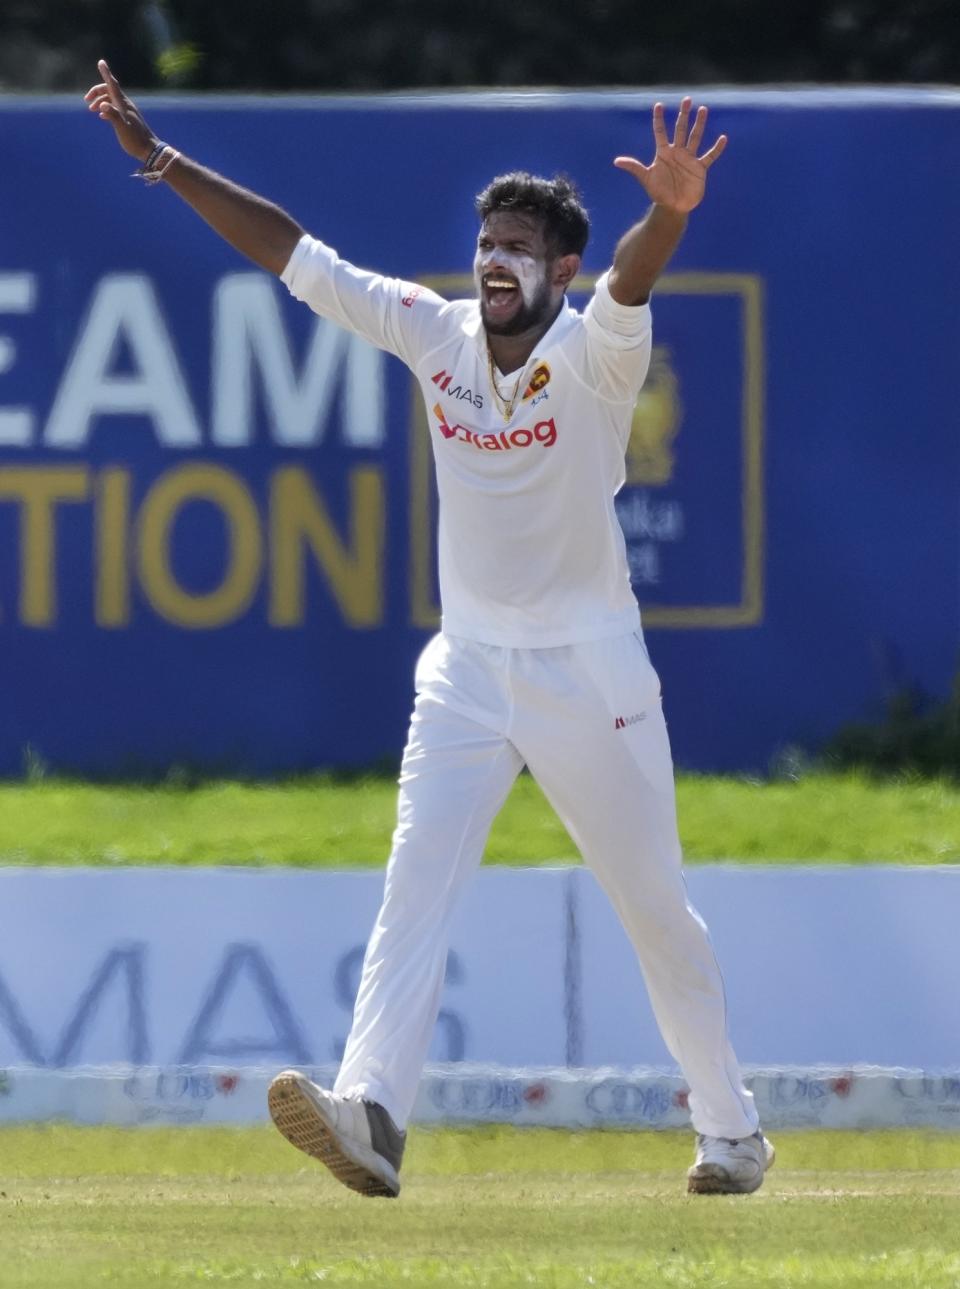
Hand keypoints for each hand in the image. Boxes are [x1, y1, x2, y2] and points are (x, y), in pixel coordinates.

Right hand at [84, 60, 156, 162]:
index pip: (113, 85)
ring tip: (92, 110)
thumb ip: (112, 115)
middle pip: (109, 90)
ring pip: (111, 99)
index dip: (106, 73)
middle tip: (86, 100)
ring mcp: (127, 111)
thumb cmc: (135, 140)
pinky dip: (107, 108)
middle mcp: (126, 105)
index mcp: (123, 104)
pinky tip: (102, 117)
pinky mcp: (128, 119)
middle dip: (97, 92)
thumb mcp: (122, 128)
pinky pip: (115, 108)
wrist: (149, 150)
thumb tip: (102, 105)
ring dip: (100, 101)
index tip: (101, 62)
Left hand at [614, 98, 726, 213]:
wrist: (672, 206)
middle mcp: (677, 152)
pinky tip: (723, 138)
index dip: (659, 119)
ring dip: (699, 124)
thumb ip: (633, 167)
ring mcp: (689, 159)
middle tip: (686, 99)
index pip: (660, 132)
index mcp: (663, 153)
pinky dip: (717, 149)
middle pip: (681, 129)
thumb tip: (616, 161)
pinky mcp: (700, 168)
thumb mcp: (645, 178)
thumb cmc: (658, 192)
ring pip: (695, 137)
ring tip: (703, 109)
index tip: (658, 105)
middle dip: (683, 114)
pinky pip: (710, 156)